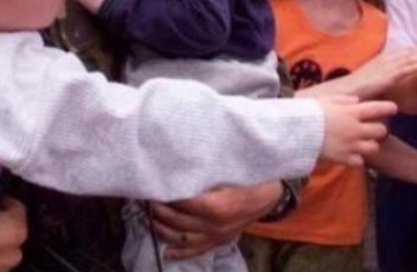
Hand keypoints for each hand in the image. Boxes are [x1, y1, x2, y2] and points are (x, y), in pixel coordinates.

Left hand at [148, 182, 278, 260]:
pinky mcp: (219, 241)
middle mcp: (215, 225)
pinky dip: (179, 252)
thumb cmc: (249, 177)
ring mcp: (217, 236)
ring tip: (148, 218)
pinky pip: (196, 250)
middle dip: (158, 210)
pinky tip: (166, 250)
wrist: (270, 195)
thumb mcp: (229, 169)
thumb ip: (205, 171)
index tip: (152, 185)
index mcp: (217, 206)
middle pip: (177, 221)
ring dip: (162, 229)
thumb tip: (178, 165)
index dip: (164, 195)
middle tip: (145, 198)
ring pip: (182, 237)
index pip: (181, 203)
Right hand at [297, 47, 416, 99]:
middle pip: (409, 53)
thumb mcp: (371, 86)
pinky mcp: (384, 76)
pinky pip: (404, 69)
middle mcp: (383, 62)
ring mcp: (384, 68)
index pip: (403, 55)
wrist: (341, 96)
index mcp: (381, 62)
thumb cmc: (354, 95)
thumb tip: (389, 90)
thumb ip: (382, 84)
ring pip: (409, 58)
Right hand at [315, 95, 396, 166]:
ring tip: (362, 142)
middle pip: (380, 130)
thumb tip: (356, 101)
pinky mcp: (344, 159)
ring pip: (374, 147)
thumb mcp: (326, 100)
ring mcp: (351, 145)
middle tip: (372, 128)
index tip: (393, 107)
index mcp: (351, 112)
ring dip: (370, 144)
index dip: (388, 107)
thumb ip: (344, 99)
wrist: (295, 132)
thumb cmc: (309, 112)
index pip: (378, 108)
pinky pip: (360, 161)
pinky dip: (357, 157)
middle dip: (378, 129)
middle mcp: (355, 129)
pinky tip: (350, 153)